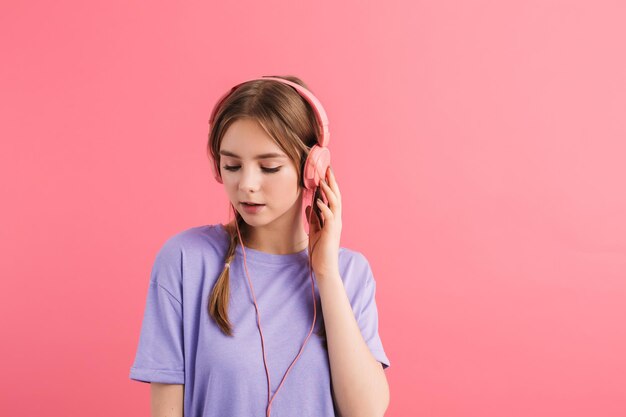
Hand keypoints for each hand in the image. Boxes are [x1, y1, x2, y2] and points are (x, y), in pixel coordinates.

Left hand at [305, 165, 341, 279]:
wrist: (324, 267)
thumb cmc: (320, 250)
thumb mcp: (314, 230)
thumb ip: (313, 218)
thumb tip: (310, 205)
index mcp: (332, 218)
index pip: (332, 198)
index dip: (330, 185)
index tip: (324, 172)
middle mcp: (336, 220)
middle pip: (336, 197)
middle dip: (332, 183)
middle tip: (327, 169)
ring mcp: (335, 226)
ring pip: (335, 204)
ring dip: (329, 192)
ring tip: (323, 181)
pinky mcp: (331, 232)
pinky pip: (329, 217)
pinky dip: (324, 208)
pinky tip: (318, 201)